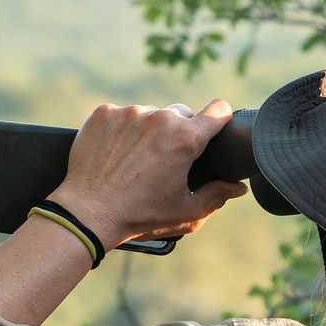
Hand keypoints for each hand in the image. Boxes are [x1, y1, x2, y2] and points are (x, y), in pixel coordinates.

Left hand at [47, 98, 248, 247]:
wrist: (88, 212)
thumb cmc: (139, 215)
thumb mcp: (185, 212)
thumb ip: (217, 196)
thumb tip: (237, 187)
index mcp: (185, 138)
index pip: (218, 110)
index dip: (221, 117)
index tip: (216, 124)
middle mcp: (160, 118)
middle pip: (181, 114)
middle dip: (179, 132)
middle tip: (165, 160)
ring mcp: (130, 113)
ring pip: (150, 114)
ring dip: (148, 130)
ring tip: (135, 161)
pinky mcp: (104, 113)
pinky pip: (121, 115)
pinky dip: (121, 130)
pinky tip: (115, 154)